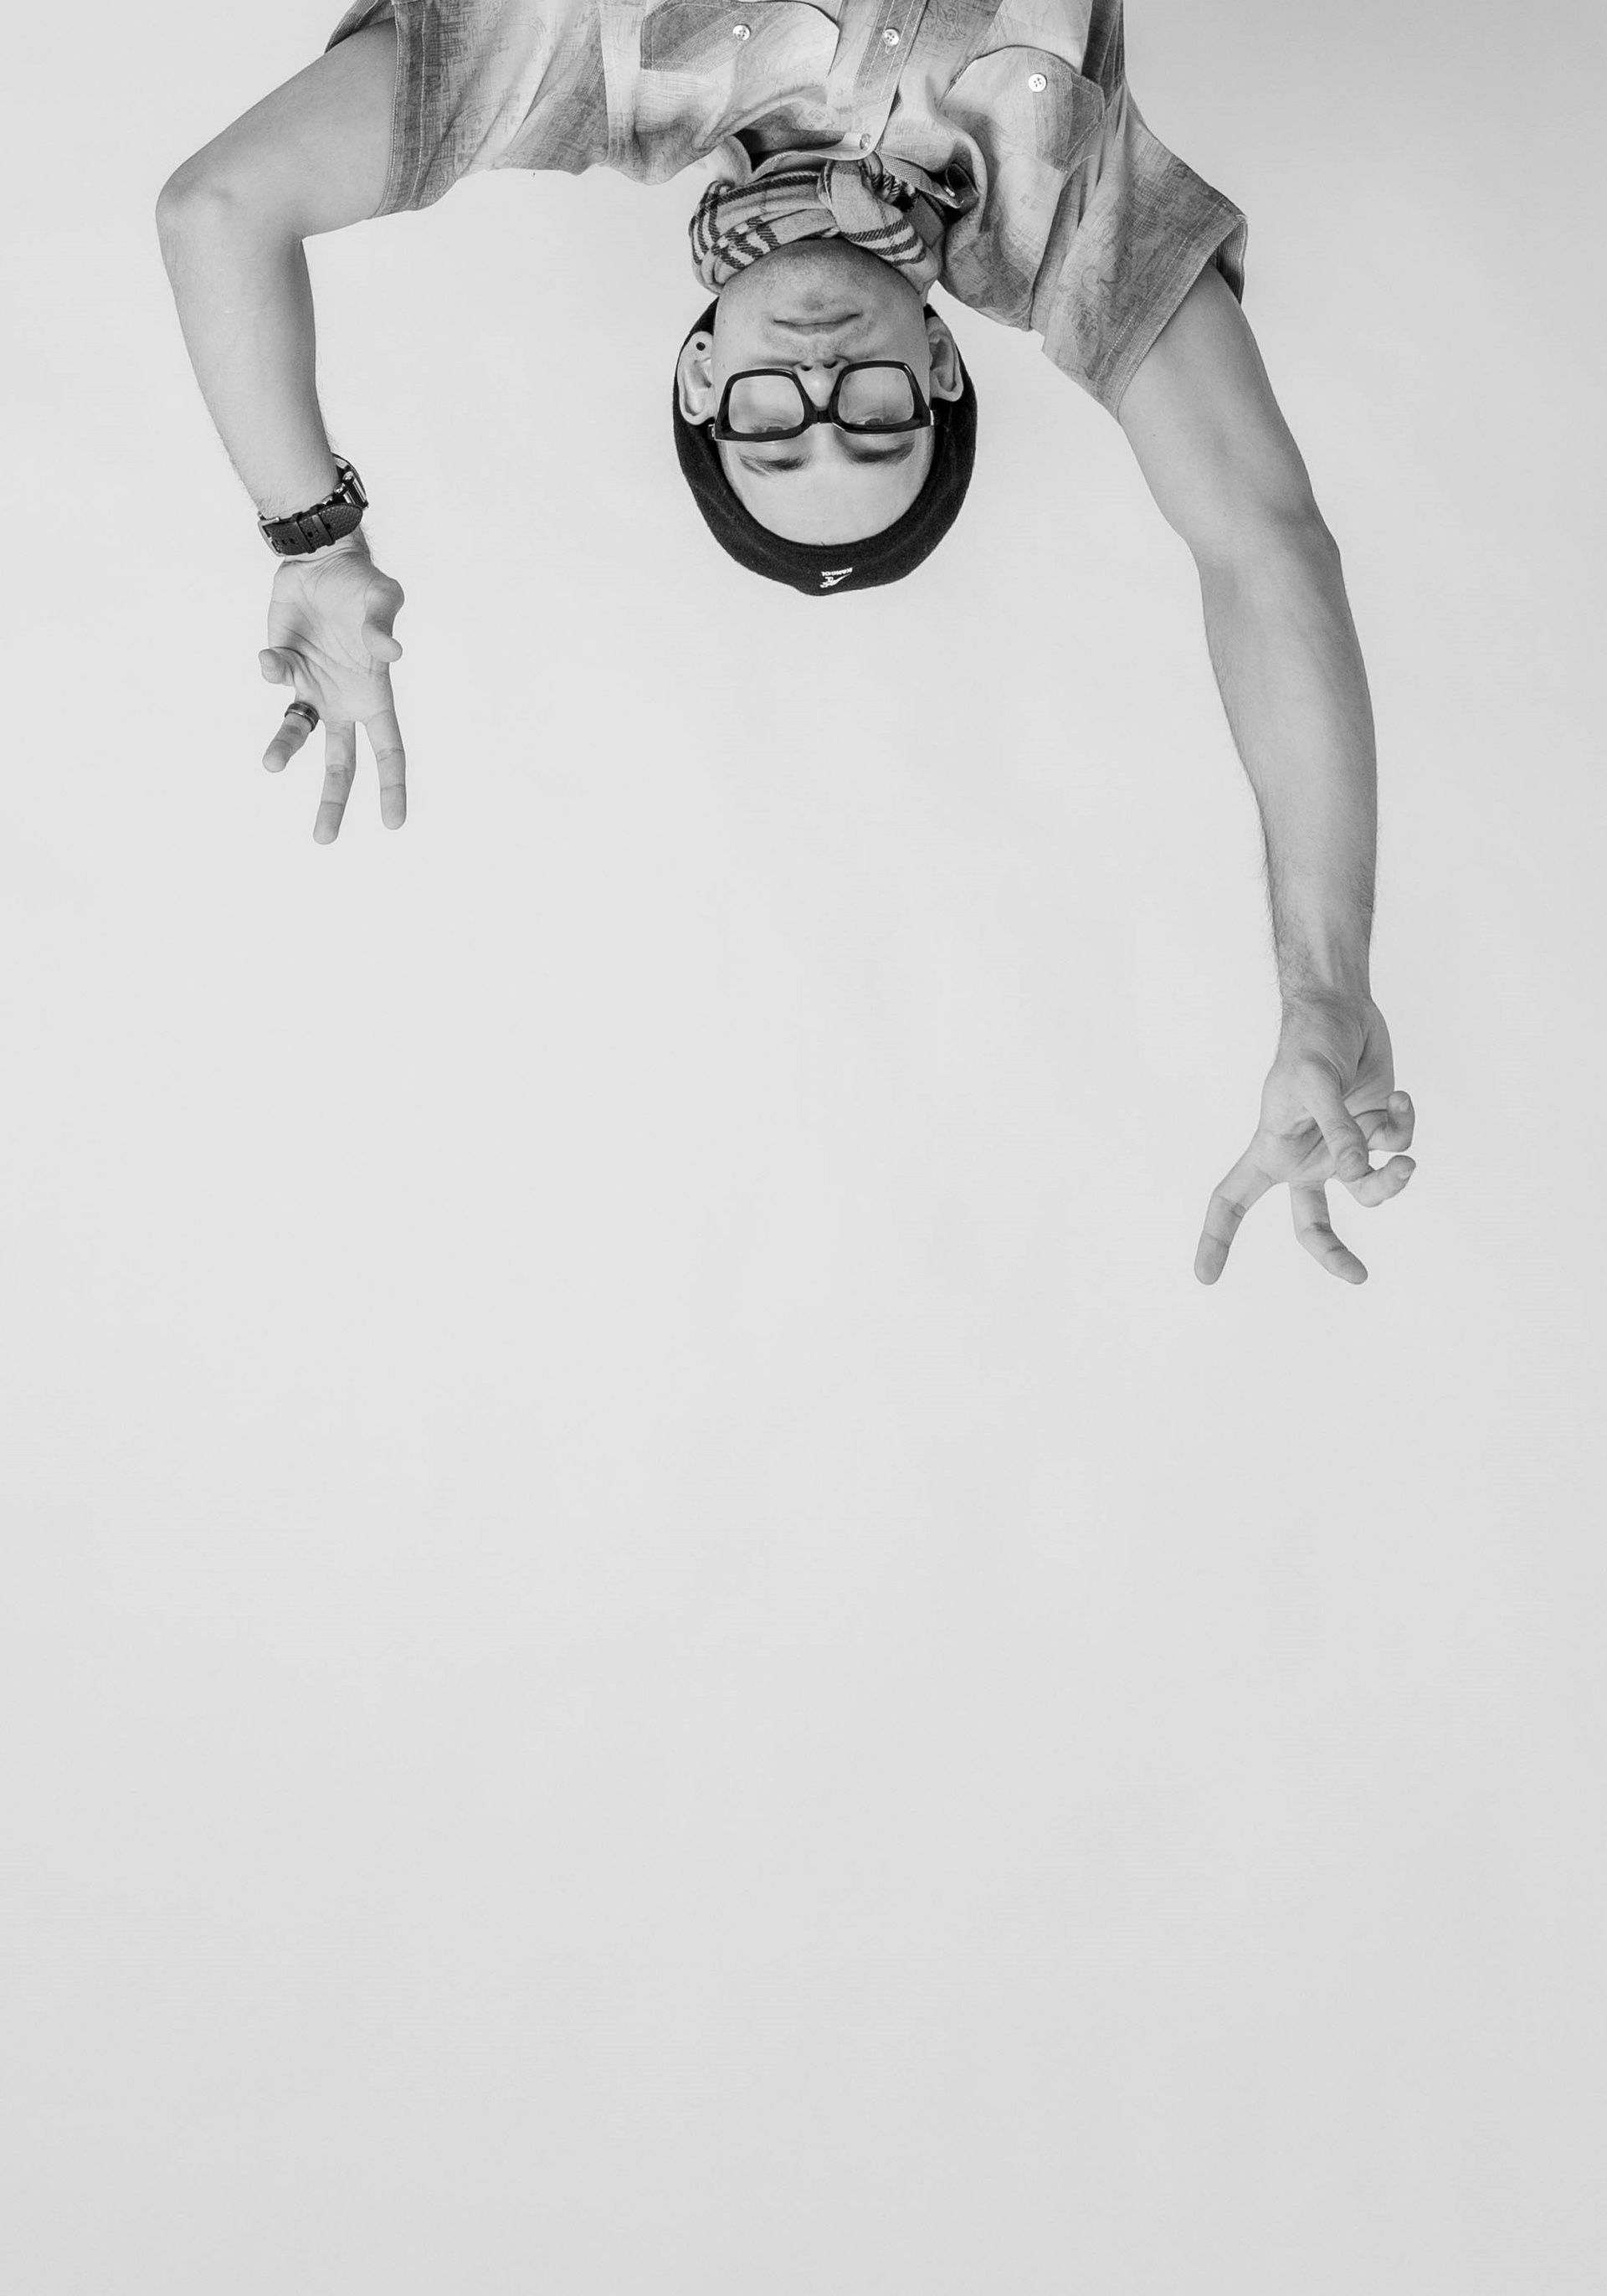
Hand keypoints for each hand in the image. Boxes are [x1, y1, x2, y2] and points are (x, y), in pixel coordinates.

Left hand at [258, 533, 405, 842]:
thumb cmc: (363, 583)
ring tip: (271, 765)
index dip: (391, 787)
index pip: (389, 751)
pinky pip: (275, 678)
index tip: (393, 823)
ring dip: (284, 750)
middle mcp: (344, 701)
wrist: (322, 561)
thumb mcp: (383, 599)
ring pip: (298, 734)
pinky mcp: (284, 666)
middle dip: (333, 801)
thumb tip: (393, 652)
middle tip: (323, 838)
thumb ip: (384, 627)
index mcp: (375, 696)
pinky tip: (270, 656)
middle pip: (341, 764)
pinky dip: (269, 671)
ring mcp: (312, 687)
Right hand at [1195, 994, 1416, 1284]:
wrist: (1343, 1008)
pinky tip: (1399, 1098)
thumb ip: (1338, 1131)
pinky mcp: (1376, 1130)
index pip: (1232, 1199)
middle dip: (1335, 1253)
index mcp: (1272, 1151)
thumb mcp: (1316, 1083)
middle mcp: (1306, 1157)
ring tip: (1407, 1161)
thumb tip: (1360, 1172)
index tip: (1204, 1276)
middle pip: (1312, 1224)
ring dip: (1394, 1178)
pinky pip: (1397, 1147)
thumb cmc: (1311, 1040)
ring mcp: (1344, 1147)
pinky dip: (1402, 1126)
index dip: (1216, 1238)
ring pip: (1371, 1189)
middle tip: (1360, 1275)